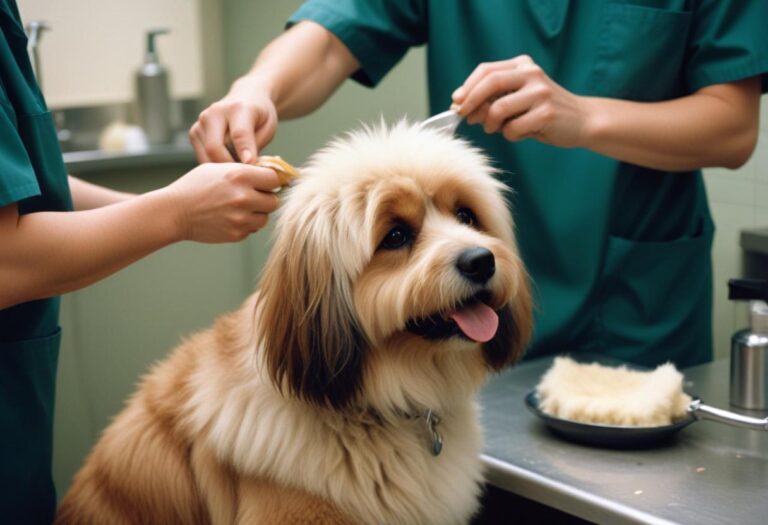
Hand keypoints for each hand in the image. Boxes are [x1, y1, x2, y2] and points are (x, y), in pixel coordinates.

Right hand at [163, 163, 280, 242]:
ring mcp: (241, 218)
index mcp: (240, 175)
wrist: (174, 212)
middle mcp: (243, 197)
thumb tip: (273, 173)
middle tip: (251, 197)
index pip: (274, 179)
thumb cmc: (196, 186)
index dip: (270, 181)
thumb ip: (245, 170)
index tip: (263, 183)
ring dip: (256, 213)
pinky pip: (252, 229)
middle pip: (274, 201)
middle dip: (265, 198)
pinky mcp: (237, 234)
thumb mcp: (218, 168)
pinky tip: (229, 218)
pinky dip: (245, 225)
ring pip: (265, 218)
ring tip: (238, 208)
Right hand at [189, 76, 277, 163]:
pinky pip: (202, 157)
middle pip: (215, 147)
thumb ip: (256, 145)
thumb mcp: (267, 128)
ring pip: (206, 155)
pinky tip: (227, 165)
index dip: (244, 152)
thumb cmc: (260, 117)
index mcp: (238, 108)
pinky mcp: (194, 132)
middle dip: (229, 166)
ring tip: (237, 171)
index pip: (238, 134)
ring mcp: (201, 122)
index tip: (250, 165)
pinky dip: (214, 165)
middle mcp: (215, 113)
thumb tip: (246, 166)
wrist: (246, 99)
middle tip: (244, 178)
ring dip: (221, 168)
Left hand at [451, 55, 588, 147]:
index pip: (487, 70)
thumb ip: (493, 99)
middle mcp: (531, 74)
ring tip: (497, 129)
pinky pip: (512, 129)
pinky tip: (523, 133)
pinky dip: (510, 136)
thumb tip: (461, 106)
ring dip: (490, 124)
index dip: (468, 86)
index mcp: (523, 66)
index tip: (456, 101)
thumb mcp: (517, 99)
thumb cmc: (541, 112)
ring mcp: (540, 93)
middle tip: (464, 116)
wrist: (581, 120)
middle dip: (471, 101)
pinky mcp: (546, 113)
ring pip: (498, 109)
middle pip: (491, 82)